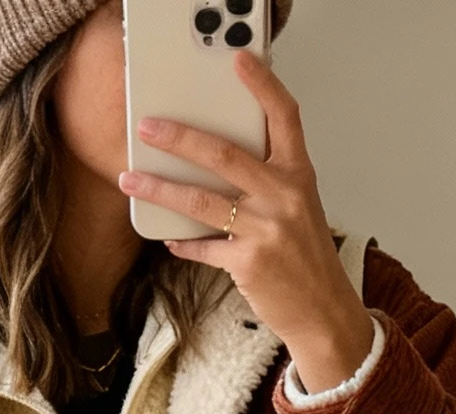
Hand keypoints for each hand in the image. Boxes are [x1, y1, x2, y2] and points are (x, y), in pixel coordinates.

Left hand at [119, 52, 374, 395]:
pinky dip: (182, 243)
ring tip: (131, 178)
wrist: (323, 310)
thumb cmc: (306, 257)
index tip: (239, 61)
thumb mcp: (298, 206)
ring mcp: (265, 230)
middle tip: (148, 126)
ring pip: (201, 201)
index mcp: (298, 174)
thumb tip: (218, 159)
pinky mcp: (248, 263)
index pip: (284, 116)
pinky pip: (203, 247)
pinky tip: (167, 239)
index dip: (262, 84)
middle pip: (224, 154)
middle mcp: (283, 196)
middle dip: (179, 137)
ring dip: (160, 189)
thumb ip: (268, 179)